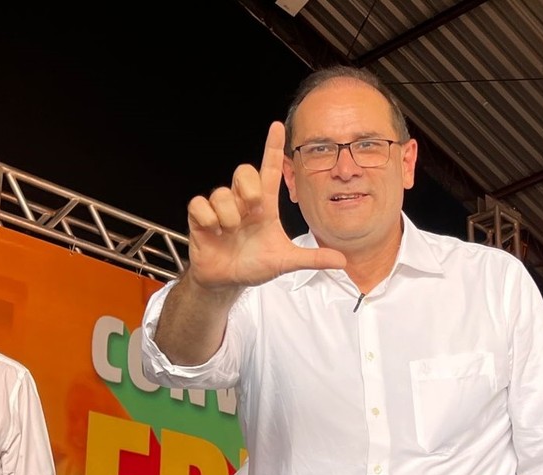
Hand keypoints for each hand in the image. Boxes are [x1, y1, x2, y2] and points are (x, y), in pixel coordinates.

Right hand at [185, 121, 345, 289]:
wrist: (227, 281)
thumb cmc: (254, 264)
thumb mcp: (285, 261)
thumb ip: (312, 259)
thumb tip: (343, 261)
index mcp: (264, 206)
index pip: (270, 169)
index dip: (273, 147)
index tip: (277, 126)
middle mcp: (242, 201)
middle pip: (243, 170)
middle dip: (249, 189)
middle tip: (252, 211)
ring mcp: (221, 208)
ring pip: (221, 193)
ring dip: (229, 217)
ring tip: (231, 233)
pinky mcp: (200, 217)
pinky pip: (200, 205)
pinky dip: (210, 221)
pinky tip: (215, 233)